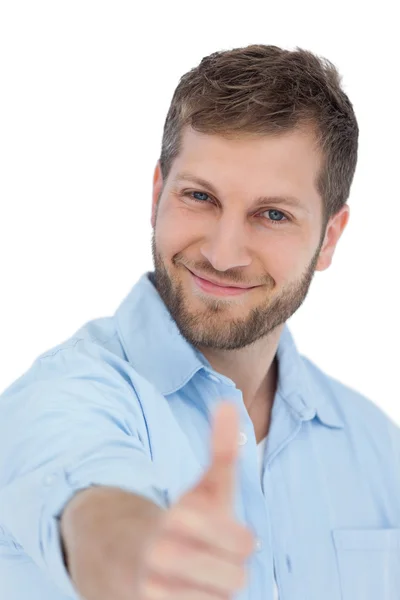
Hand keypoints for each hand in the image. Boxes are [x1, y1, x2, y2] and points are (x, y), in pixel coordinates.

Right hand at [61, 401, 254, 599]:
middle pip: (234, 580)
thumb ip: (220, 448)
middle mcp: (160, 556)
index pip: (241, 543)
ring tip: (202, 579)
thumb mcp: (202, 485)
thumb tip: (229, 402)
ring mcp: (151, 591)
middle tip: (218, 561)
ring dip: (216, 594)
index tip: (239, 537)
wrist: (120, 551)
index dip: (242, 540)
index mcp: (178, 519)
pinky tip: (190, 593)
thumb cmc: (181, 518)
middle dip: (231, 570)